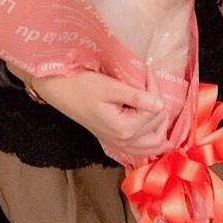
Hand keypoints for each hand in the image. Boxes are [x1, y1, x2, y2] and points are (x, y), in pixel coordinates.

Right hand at [11, 65, 168, 156]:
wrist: (61, 92)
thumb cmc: (83, 86)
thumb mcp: (111, 88)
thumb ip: (137, 97)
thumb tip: (161, 104)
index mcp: (125, 128)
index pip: (155, 110)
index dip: (154, 89)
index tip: (146, 72)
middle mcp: (124, 141)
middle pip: (158, 126)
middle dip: (158, 103)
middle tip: (148, 83)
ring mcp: (120, 144)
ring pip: (154, 144)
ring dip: (160, 125)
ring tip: (155, 104)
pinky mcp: (115, 141)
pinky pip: (142, 149)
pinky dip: (152, 141)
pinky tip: (154, 131)